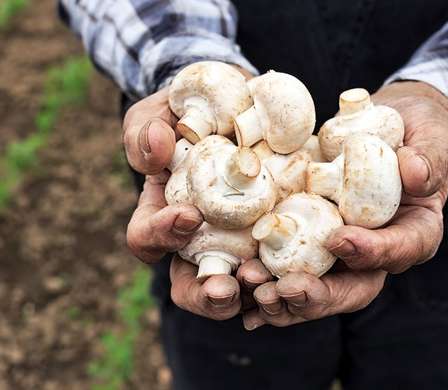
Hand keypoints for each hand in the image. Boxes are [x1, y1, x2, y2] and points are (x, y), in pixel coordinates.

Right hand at [123, 85, 269, 319]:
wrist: (235, 106)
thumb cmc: (187, 115)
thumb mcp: (157, 116)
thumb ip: (145, 132)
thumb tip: (156, 150)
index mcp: (160, 215)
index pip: (147, 239)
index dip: (162, 235)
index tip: (189, 215)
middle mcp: (196, 239)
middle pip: (190, 285)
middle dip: (206, 292)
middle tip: (225, 287)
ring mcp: (235, 240)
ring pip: (236, 283)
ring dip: (248, 290)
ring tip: (264, 281)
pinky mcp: (270, 233)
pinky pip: (275, 262)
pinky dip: (284, 270)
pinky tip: (298, 269)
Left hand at [241, 81, 447, 328]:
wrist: (388, 124)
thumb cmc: (416, 129)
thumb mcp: (431, 135)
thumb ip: (429, 155)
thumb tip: (415, 174)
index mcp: (415, 232)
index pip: (400, 250)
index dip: (371, 251)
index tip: (338, 238)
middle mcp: (379, 249)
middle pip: (355, 287)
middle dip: (319, 295)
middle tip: (285, 289)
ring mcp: (344, 249)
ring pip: (319, 286)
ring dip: (284, 295)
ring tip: (253, 286)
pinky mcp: (315, 238)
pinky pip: (294, 265)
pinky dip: (269, 280)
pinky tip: (243, 284)